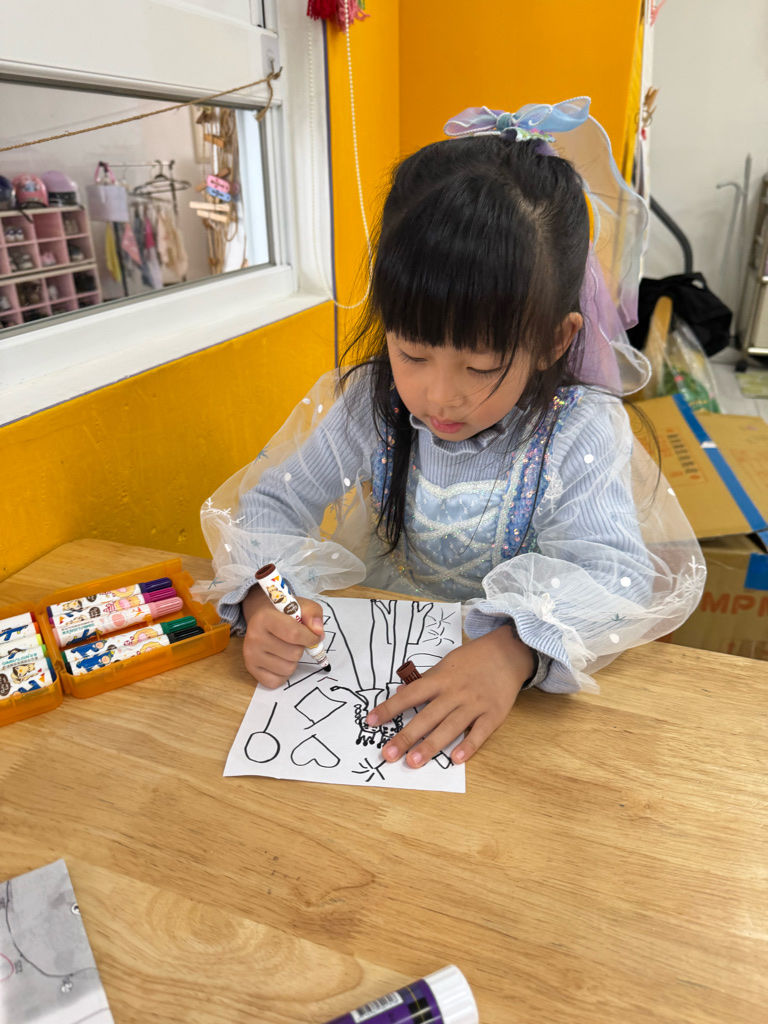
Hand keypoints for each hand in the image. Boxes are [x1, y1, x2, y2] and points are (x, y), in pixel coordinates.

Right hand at [242, 586, 324, 687]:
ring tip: (287, 648)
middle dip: (301, 648)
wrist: (261, 618)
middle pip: (294, 654)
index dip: (311, 637)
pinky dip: (284, 674)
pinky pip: (277, 681)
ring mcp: (251, 655)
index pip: (294, 634)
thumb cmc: (283, 613)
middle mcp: (254, 637)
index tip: (314, 636)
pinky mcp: (251, 669)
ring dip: (294, 661)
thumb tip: (318, 633)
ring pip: (288, 669)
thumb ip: (313, 614)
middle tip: (295, 641)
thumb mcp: (301, 605)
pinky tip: (280, 660)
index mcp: (265, 618)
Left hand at [366, 628, 534, 766]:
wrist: (508, 652)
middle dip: (406, 736)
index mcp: (441, 679)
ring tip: (414, 762)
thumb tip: (400, 693)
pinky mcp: (493, 714)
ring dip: (431, 746)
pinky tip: (455, 760)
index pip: (410, 695)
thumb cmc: (473, 659)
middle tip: (388, 755)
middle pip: (427, 716)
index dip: (390, 708)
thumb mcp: (446, 664)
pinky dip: (468, 746)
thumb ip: (426, 681)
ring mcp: (475, 704)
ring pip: (450, 727)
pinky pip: (479, 733)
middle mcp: (455, 692)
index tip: (371, 721)